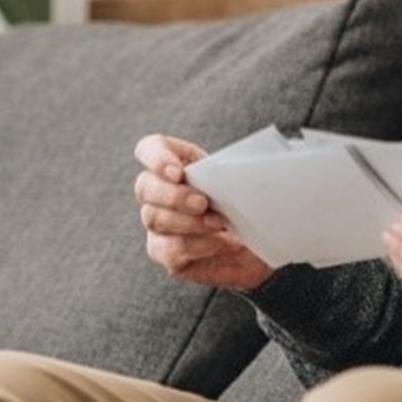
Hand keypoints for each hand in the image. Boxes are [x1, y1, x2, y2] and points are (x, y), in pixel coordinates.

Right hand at [133, 134, 273, 290]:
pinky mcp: (164, 252)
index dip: (156, 157)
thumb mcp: (242, 184)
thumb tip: (229, 173)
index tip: (178, 173)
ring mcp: (158, 223)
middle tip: (202, 203)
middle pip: (144, 186)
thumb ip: (229, 173)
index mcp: (176, 164)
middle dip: (173, 195)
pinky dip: (197, 245)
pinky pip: (168, 249)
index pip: (148, 149)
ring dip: (189, 222)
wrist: (256, 245)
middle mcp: (158, 192)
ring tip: (219, 223)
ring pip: (154, 218)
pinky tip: (220, 243)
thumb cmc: (244, 207)